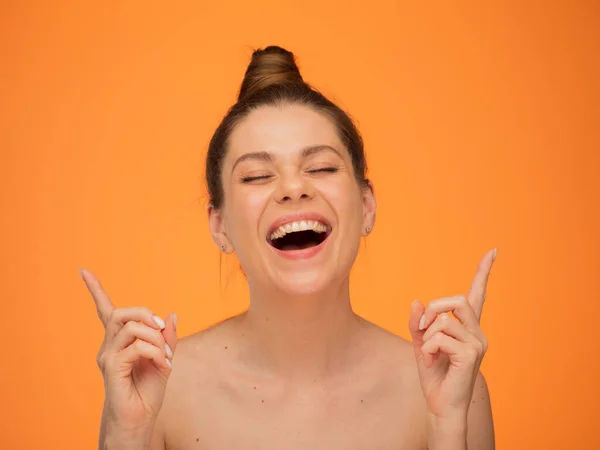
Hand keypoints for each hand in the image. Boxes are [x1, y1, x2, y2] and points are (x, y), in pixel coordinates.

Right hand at [80, 268, 177, 432]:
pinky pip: (136, 347)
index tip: (83, 270)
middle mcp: (109, 345)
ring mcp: (108, 356)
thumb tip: (172, 314)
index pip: (105, 310)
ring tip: (166, 355)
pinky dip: (155, 352)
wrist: (140, 418)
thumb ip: (167, 338)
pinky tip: (164, 365)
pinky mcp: (111, 368)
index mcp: (119, 340)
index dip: (95, 289)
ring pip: (131, 327)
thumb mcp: (164, 358)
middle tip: (163, 331)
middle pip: (122, 312)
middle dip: (146, 314)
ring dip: (156, 337)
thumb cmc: (148, 389)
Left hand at [409, 249, 495, 419]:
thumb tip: (416, 301)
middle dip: (434, 308)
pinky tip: (433, 361)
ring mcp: (477, 342)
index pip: (478, 294)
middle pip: (457, 300)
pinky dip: (428, 347)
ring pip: (444, 319)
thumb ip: (418, 323)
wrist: (440, 403)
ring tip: (429, 353)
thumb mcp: (421, 343)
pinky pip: (441, 337)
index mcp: (467, 326)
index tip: (492, 251)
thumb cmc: (434, 373)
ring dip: (427, 335)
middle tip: (421, 327)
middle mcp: (477, 331)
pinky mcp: (471, 354)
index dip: (484, 272)